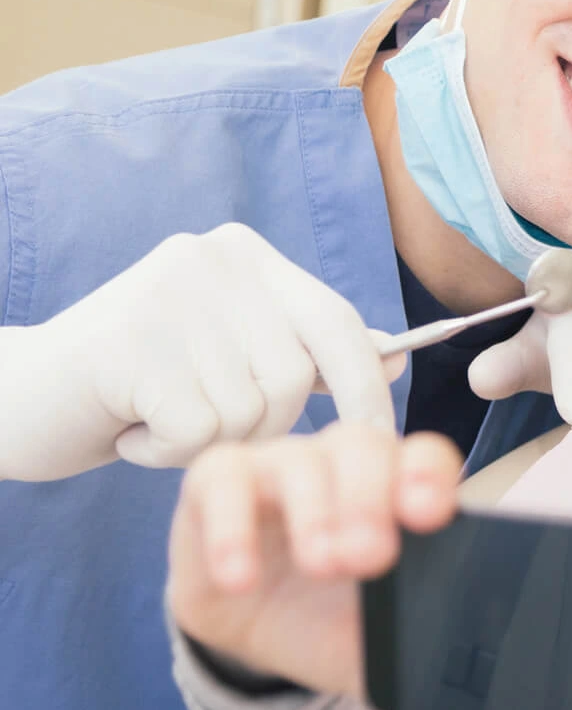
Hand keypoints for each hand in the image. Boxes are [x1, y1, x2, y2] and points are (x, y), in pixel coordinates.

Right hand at [0, 223, 401, 480]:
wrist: (17, 398)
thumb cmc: (138, 385)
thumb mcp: (229, 355)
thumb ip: (306, 350)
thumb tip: (396, 356)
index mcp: (246, 255)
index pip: (338, 321)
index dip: (367, 388)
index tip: (379, 440)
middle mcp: (214, 259)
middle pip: (298, 376)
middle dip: (269, 427)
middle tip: (211, 432)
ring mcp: (171, 294)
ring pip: (252, 410)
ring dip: (210, 442)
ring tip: (158, 420)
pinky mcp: (131, 342)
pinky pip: (199, 432)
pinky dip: (167, 454)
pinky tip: (130, 430)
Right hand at [165, 423, 459, 709]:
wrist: (250, 620)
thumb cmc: (326, 616)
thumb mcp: (364, 658)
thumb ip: (402, 700)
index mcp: (398, 493)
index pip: (425, 460)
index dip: (429, 479)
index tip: (431, 517)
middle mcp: (346, 466)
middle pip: (365, 448)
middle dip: (371, 500)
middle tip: (370, 559)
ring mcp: (283, 466)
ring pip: (301, 457)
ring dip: (315, 511)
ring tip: (322, 566)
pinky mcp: (219, 481)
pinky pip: (221, 478)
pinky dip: (230, 526)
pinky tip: (238, 579)